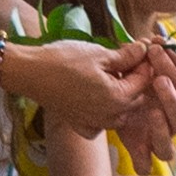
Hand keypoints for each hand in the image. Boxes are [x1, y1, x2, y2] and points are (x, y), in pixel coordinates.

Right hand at [7, 37, 174, 145]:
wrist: (31, 73)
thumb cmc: (64, 60)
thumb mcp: (99, 54)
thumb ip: (126, 56)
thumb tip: (144, 49)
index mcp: (118, 98)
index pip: (145, 80)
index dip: (145, 63)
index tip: (141, 49)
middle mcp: (111, 117)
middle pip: (136, 98)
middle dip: (135, 79)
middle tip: (126, 59)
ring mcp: (96, 124)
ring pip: (121, 111)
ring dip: (121, 94)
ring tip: (110, 73)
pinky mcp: (81, 126)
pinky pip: (102, 121)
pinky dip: (104, 110)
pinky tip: (96, 94)